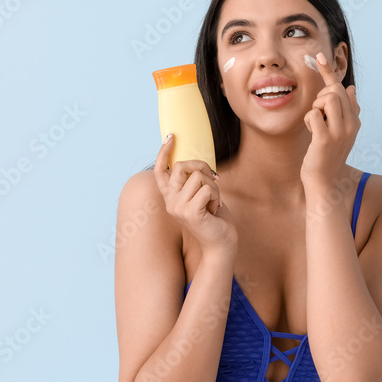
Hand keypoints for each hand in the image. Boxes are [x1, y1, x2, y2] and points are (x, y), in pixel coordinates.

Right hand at [153, 135, 237, 253]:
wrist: (221, 244)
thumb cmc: (215, 219)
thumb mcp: (202, 195)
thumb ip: (195, 181)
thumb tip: (196, 163)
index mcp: (171, 197)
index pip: (161, 171)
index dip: (164, 153)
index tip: (171, 137)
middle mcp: (170, 202)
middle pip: (182, 166)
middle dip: (203, 167)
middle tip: (214, 179)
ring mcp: (178, 208)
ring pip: (198, 177)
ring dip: (214, 187)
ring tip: (214, 203)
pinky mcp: (190, 213)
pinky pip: (207, 189)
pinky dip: (217, 196)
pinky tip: (215, 209)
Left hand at [301, 51, 360, 189]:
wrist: (326, 183)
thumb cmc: (328, 155)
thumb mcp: (339, 131)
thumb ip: (345, 110)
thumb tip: (350, 88)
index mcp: (354, 120)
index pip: (342, 89)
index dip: (329, 71)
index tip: (318, 56)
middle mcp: (351, 124)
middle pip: (334, 90)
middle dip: (320, 97)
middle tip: (317, 114)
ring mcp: (340, 132)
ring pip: (326, 98)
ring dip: (315, 108)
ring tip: (316, 124)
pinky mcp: (325, 140)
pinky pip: (313, 114)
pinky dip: (309, 120)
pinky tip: (312, 133)